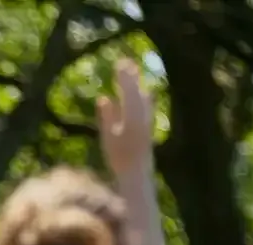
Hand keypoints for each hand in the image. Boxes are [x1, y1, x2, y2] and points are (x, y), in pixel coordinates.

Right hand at [96, 58, 152, 176]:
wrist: (137, 174)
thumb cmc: (119, 158)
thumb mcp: (108, 137)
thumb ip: (107, 116)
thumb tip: (103, 97)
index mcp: (131, 116)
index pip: (127, 90)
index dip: (123, 76)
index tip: (118, 63)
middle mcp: (142, 115)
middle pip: (137, 90)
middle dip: (131, 76)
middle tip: (126, 62)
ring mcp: (147, 120)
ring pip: (143, 96)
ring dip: (137, 84)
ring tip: (132, 72)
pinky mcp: (149, 126)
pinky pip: (146, 105)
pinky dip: (141, 95)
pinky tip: (142, 92)